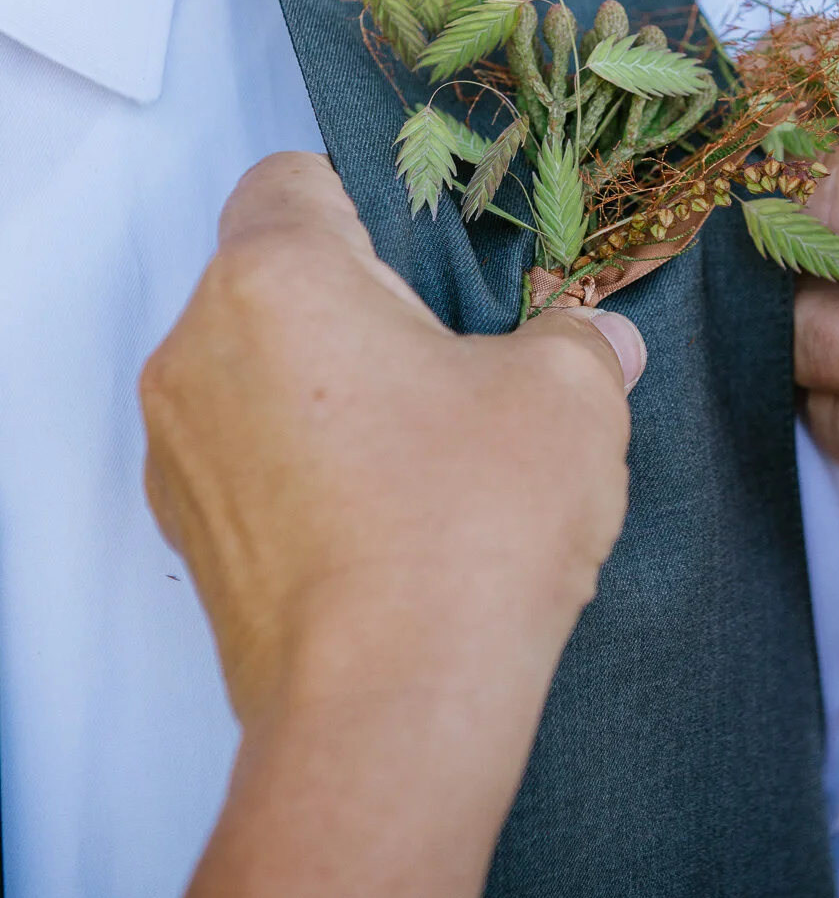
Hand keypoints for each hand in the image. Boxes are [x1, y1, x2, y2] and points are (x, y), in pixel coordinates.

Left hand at [141, 151, 644, 728]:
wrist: (391, 718)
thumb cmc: (468, 531)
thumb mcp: (569, 400)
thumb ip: (579, 338)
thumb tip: (598, 337)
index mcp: (277, 279)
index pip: (292, 179)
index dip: (368, 200)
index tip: (429, 259)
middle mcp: (199, 350)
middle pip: (274, 277)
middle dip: (361, 304)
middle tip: (453, 362)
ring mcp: (181, 448)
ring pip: (258, 369)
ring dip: (331, 386)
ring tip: (426, 453)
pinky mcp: (189, 534)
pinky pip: (245, 454)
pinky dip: (304, 461)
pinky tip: (387, 518)